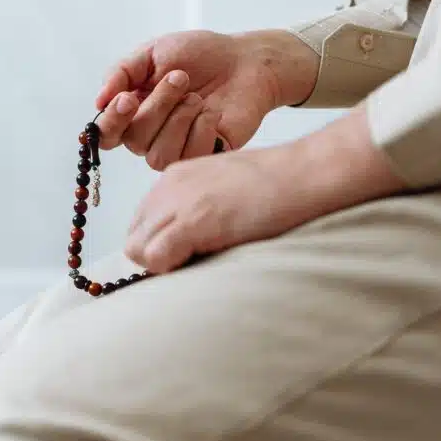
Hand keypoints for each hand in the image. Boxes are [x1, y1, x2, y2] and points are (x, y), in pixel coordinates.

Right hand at [93, 29, 319, 170]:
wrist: (246, 60)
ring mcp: (175, 149)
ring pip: (158, 155)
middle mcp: (149, 135)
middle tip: (180, 78)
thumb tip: (99, 100)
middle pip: (134, 141)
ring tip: (197, 97)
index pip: (106, 133)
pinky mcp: (203, 157)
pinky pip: (189, 157)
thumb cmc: (200, 55)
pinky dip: (201, 128)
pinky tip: (213, 112)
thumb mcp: (154, 52)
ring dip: (179, 119)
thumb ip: (122, 72)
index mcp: (132, 111)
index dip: (112, 122)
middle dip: (157, 106)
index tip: (128, 98)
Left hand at [124, 104, 407, 272]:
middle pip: (134, 238)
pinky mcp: (192, 221)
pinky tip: (200, 261)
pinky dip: (169, 268)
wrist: (307, 172)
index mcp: (173, 179)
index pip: (140, 224)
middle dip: (156, 258)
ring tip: (200, 261)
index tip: (185, 254)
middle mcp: (167, 187)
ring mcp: (178, 202)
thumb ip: (195, 210)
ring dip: (162, 265)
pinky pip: (155, 257)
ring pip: (137, 250)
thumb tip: (181, 245)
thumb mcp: (222, 190)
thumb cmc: (277, 186)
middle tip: (192, 262)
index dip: (158, 245)